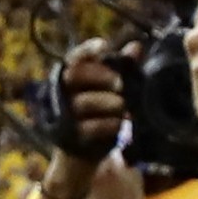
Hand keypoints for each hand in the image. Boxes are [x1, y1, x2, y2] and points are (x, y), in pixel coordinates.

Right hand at [58, 39, 129, 163]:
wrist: (83, 152)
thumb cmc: (98, 112)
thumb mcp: (110, 89)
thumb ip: (122, 68)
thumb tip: (136, 47)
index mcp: (70, 75)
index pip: (76, 57)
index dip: (88, 50)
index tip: (104, 46)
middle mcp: (61, 91)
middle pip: (75, 75)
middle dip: (101, 76)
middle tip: (122, 83)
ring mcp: (62, 113)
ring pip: (82, 102)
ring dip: (107, 103)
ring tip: (124, 106)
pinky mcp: (68, 136)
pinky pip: (87, 127)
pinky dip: (106, 124)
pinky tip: (120, 124)